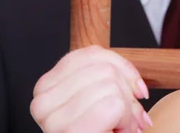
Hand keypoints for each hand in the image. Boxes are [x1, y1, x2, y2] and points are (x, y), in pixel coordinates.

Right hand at [30, 45, 152, 132]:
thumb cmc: (102, 132)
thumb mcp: (102, 100)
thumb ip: (110, 80)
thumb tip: (137, 87)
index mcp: (46, 87)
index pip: (90, 54)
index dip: (123, 68)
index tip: (136, 90)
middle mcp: (42, 102)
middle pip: (104, 69)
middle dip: (127, 93)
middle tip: (126, 119)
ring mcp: (52, 119)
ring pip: (110, 85)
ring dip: (127, 110)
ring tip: (119, 128)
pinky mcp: (69, 132)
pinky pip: (112, 104)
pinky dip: (126, 118)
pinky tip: (118, 131)